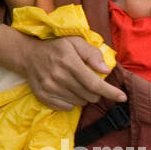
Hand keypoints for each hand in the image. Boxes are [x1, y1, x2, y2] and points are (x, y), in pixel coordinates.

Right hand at [0, 28, 125, 109]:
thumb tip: (105, 69)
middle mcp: (59, 77)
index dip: (110, 92)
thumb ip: (92, 53)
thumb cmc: (56, 47)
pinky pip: (67, 107)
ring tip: (77, 84)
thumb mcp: (75, 42)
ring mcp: (50, 88)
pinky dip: (72, 102)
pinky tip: (67, 90)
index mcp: (69, 62)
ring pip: (79, 102)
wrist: (28, 55)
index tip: (122, 97)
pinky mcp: (44, 97)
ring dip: (84, 96)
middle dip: (96, 92)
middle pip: (89, 95)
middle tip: (90, 82)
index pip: (94, 83)